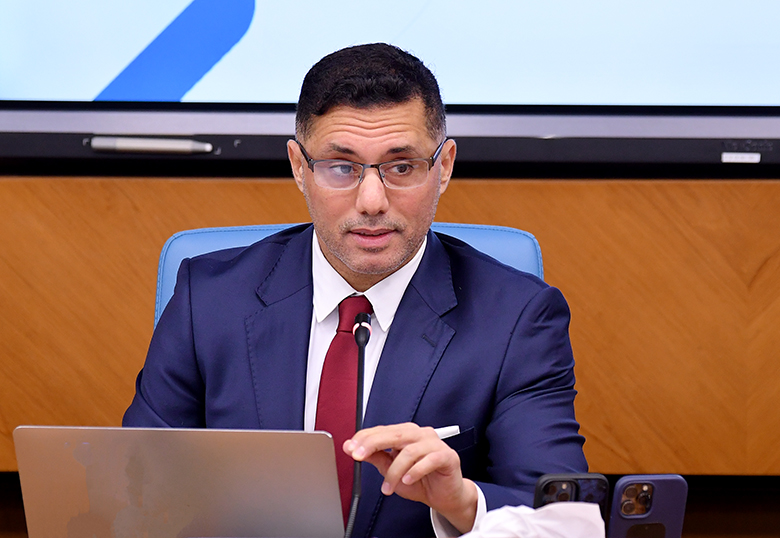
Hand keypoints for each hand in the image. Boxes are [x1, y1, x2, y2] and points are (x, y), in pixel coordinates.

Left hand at [344, 422, 477, 532]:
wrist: (444, 496)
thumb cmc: (419, 481)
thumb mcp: (391, 470)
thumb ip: (375, 457)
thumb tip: (352, 448)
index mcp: (406, 434)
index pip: (382, 430)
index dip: (364, 438)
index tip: (350, 448)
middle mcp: (420, 434)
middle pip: (394, 434)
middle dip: (372, 444)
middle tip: (358, 457)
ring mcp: (434, 444)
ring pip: (409, 451)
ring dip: (395, 471)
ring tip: (388, 487)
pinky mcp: (447, 456)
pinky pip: (429, 460)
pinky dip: (415, 471)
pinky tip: (407, 480)